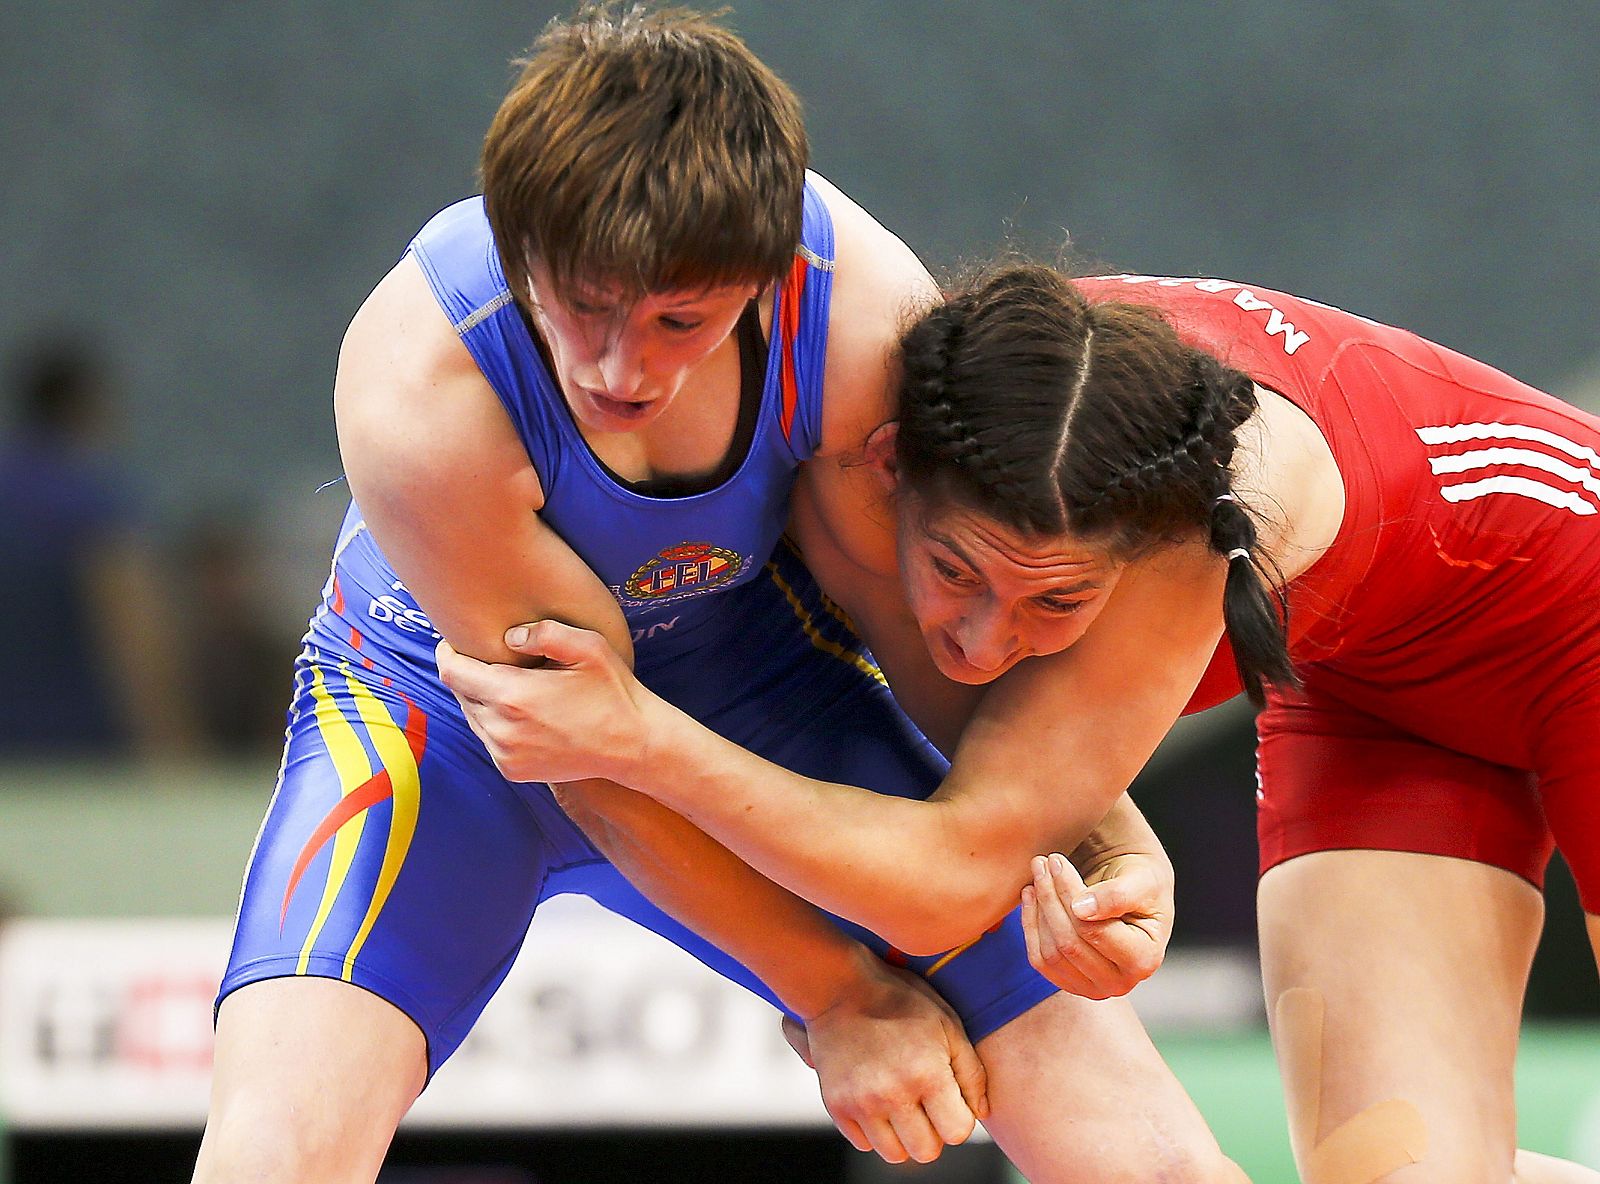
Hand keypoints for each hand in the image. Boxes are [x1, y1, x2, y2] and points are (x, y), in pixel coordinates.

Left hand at [434, 621, 651, 784]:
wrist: (632, 745)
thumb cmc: (612, 692)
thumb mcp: (588, 647)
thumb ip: (544, 632)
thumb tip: (508, 637)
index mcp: (512, 696)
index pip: (452, 672)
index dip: (447, 653)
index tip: (454, 642)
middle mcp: (501, 729)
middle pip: (461, 694)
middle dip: (470, 675)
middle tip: (494, 662)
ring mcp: (504, 754)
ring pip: (473, 717)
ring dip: (483, 700)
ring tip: (512, 687)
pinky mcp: (512, 770)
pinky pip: (488, 739)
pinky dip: (496, 724)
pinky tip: (523, 714)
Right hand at [780, 962, 987, 1163]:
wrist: (841, 988)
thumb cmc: (902, 1002)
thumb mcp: (948, 1024)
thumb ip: (971, 1072)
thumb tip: (981, 1112)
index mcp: (926, 1074)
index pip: (957, 1132)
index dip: (959, 1116)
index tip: (949, 1096)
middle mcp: (892, 1094)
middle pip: (926, 1151)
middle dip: (933, 1131)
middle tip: (925, 1101)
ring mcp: (860, 1103)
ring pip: (894, 1154)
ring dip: (903, 1135)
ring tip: (900, 1101)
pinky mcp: (836, 1106)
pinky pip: (863, 1143)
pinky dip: (873, 1129)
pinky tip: (876, 1098)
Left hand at [1020, 849, 1171, 998]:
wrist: (1133, 890)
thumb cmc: (1143, 881)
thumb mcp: (1143, 879)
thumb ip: (1118, 894)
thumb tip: (1081, 909)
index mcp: (1144, 960)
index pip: (1093, 930)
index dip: (1069, 893)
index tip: (1056, 860)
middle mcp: (1120, 983)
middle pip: (1068, 944)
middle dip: (1049, 898)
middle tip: (1040, 862)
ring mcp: (1093, 987)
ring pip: (1050, 953)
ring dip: (1037, 909)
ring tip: (1036, 874)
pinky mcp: (1070, 983)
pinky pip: (1040, 960)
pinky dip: (1030, 924)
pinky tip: (1030, 895)